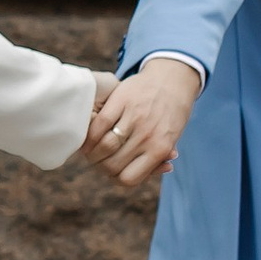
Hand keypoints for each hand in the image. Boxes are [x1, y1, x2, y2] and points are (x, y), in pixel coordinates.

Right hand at [88, 54, 201, 191]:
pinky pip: (99, 124)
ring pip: (104, 146)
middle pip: (112, 165)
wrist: (170, 80)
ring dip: (92, 153)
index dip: (114, 178)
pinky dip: (90, 134)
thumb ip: (160, 157)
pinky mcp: (121, 100)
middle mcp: (147, 135)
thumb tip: (163, 169)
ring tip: (91, 150)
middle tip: (97, 161)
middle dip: (100, 166)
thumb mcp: (171, 138)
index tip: (109, 171)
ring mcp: (134, 117)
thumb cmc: (170, 113)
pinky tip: (89, 137)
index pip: (128, 178)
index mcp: (160, 148)